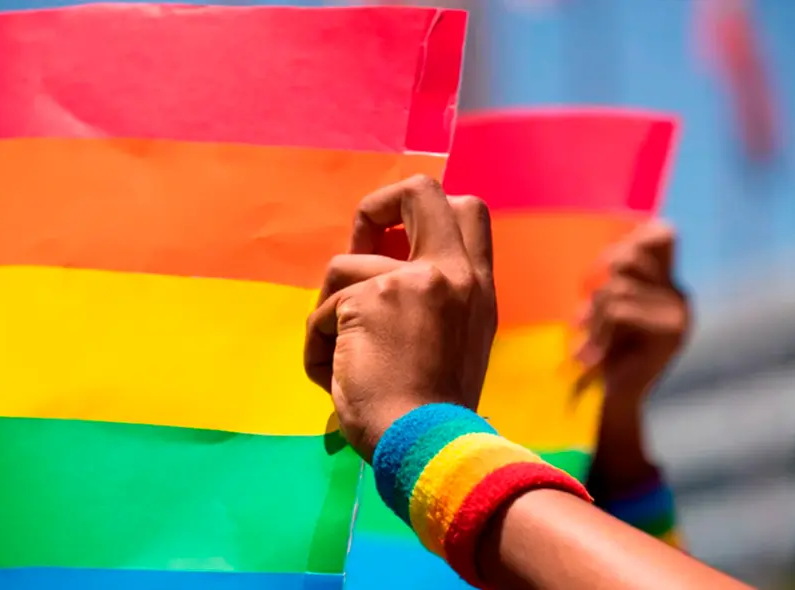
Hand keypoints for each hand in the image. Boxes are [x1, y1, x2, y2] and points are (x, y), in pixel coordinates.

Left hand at [303, 175, 496, 461]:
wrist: (429, 449)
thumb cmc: (435, 413)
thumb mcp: (458, 343)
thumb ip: (437, 301)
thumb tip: (381, 273)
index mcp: (477, 287)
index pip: (467, 210)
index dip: (422, 212)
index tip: (396, 246)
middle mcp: (451, 273)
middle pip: (420, 190)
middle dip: (376, 208)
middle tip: (358, 249)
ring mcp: (411, 282)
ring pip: (344, 265)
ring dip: (331, 310)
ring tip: (341, 360)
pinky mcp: (367, 300)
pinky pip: (322, 311)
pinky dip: (318, 345)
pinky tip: (332, 379)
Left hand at [576, 221, 689, 398]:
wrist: (617, 402)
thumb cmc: (607, 353)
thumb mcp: (606, 308)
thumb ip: (614, 277)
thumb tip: (611, 249)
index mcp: (668, 285)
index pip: (662, 233)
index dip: (630, 239)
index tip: (603, 267)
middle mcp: (680, 296)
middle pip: (629, 258)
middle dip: (599, 283)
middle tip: (583, 317)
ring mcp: (678, 315)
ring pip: (618, 288)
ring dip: (592, 316)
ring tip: (585, 340)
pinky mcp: (669, 334)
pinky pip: (620, 311)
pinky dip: (597, 331)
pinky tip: (591, 354)